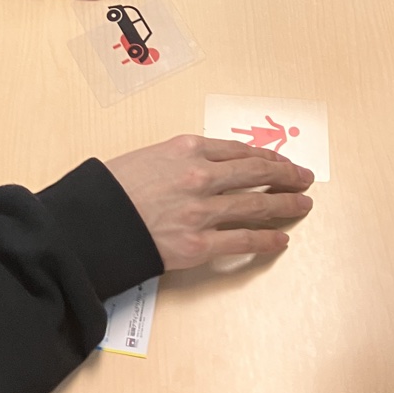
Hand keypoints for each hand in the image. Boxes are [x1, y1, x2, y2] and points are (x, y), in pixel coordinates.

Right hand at [106, 135, 313, 269]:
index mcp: (185, 148)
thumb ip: (178, 161)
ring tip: (303, 204)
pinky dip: (265, 240)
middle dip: (284, 175)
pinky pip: (241, 241)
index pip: (237, 150)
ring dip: (283, 204)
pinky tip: (280, 239)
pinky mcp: (197, 244)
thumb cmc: (110, 190)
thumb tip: (205, 170)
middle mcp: (199, 175)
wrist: (90, 223)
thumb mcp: (146, 158)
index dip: (264, 156)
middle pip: (254, 172)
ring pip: (255, 204)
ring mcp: (201, 211)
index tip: (280, 160)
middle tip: (303, 178)